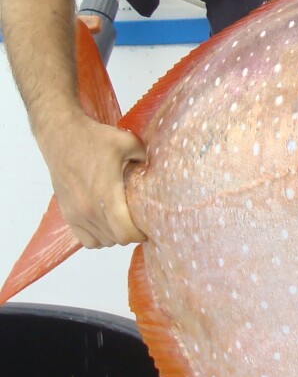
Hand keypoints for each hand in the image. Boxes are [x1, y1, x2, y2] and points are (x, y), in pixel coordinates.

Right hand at [37, 111, 146, 247]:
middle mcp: (89, 208)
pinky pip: (86, 240)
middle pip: (116, 239)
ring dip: (115, 235)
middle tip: (139, 223)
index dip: (140, 235)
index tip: (148, 227)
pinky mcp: (67, 213)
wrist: (61, 134)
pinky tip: (106, 224)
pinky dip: (98, 237)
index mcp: (106, 194)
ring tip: (123, 222)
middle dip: (131, 234)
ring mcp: (76, 213)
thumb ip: (145, 158)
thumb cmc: (94, 138)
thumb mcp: (128, 143)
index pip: (124, 232)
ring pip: (102, 241)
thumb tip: (157, 171)